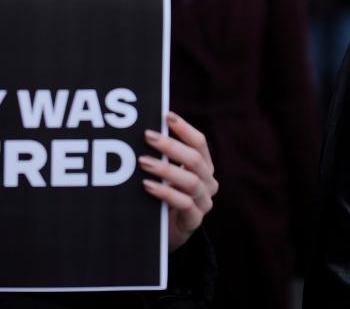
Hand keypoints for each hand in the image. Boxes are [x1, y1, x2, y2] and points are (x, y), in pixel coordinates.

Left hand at [140, 111, 218, 251]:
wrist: (166, 233)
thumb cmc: (164, 195)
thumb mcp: (164, 173)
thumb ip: (160, 155)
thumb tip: (141, 129)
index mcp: (203, 167)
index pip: (200, 143)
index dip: (185, 129)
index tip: (166, 116)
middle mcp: (208, 183)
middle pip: (195, 159)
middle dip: (171, 146)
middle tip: (147, 136)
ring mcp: (203, 203)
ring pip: (191, 182)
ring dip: (166, 169)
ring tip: (142, 161)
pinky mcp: (194, 221)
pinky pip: (185, 205)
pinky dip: (166, 193)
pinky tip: (148, 185)